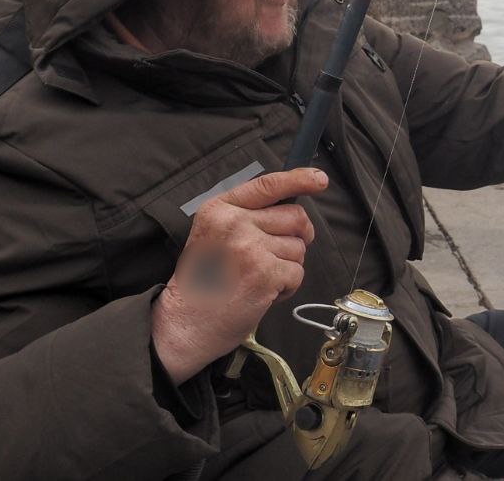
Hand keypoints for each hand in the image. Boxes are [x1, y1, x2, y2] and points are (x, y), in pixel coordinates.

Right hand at [151, 168, 324, 383]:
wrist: (183, 324)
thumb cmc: (201, 283)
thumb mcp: (213, 235)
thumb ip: (246, 217)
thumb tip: (291, 211)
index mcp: (220, 209)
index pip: (268, 185)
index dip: (299, 179)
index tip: (319, 179)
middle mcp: (235, 223)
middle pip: (294, 217)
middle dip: (298, 236)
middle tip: (278, 255)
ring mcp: (250, 248)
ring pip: (298, 248)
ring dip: (287, 266)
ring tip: (258, 279)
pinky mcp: (265, 274)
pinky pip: (297, 273)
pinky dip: (287, 287)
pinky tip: (263, 293)